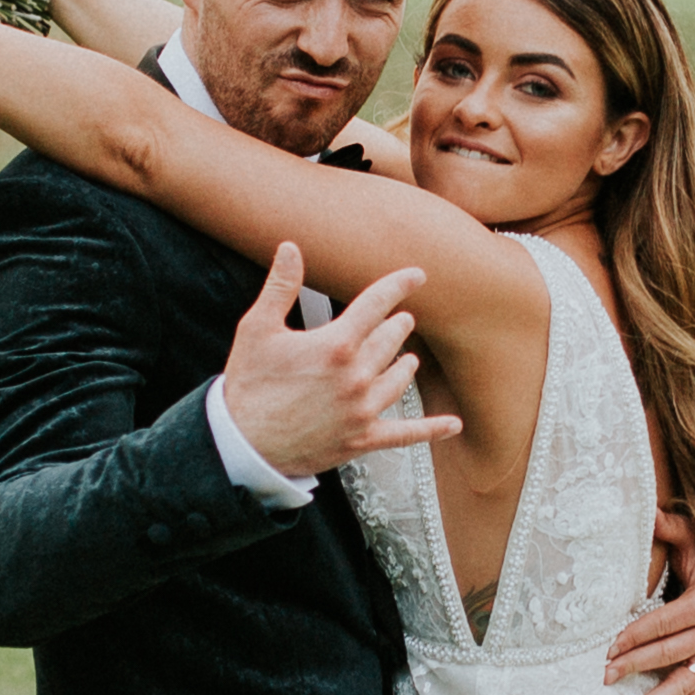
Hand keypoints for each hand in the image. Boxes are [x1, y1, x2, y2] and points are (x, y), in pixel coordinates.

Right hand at [218, 244, 454, 482]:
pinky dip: (430, 430)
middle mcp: (356, 376)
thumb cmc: (248, 387)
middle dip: (397, 327)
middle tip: (403, 320)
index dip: (398, 285)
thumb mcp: (257, 329)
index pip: (377, 304)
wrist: (243, 445)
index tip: (416, 275)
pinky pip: (405, 434)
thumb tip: (290, 249)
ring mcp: (362, 409)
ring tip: (409, 359)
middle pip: (390, 341)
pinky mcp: (362, 439)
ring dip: (405, 366)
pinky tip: (451, 425)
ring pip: (399, 380)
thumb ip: (280, 286)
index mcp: (335, 344)